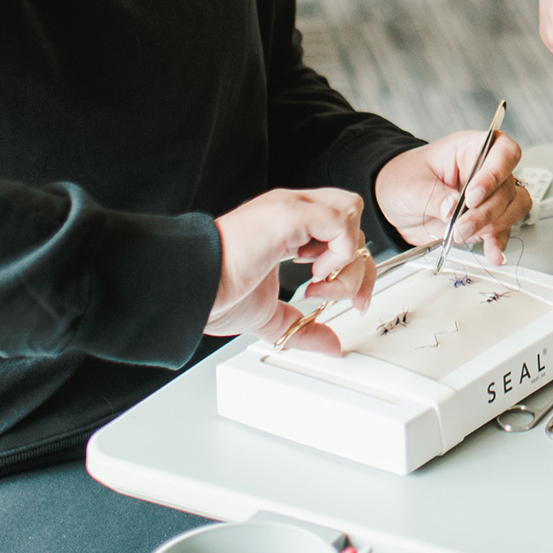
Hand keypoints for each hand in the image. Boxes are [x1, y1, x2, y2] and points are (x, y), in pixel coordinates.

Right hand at [207, 186, 372, 347]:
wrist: (193, 289)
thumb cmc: (217, 292)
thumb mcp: (271, 316)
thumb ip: (302, 327)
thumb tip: (329, 345)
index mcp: (288, 228)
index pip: (342, 230)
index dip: (355, 266)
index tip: (353, 301)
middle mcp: (293, 211)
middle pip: (354, 218)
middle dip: (360, 265)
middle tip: (347, 298)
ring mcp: (291, 207)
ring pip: (351, 215)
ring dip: (345, 258)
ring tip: (318, 284)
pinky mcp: (289, 212)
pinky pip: (340, 221)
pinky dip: (338, 253)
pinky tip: (312, 274)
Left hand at [377, 133, 531, 261]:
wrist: (397, 204)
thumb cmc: (404, 179)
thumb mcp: (411, 185)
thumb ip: (433, 196)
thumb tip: (453, 208)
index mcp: (470, 149)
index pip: (503, 151)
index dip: (495, 173)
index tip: (472, 196)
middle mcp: (486, 170)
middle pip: (507, 187)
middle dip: (486, 211)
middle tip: (460, 225)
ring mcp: (490, 195)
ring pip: (514, 207)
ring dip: (493, 226)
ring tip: (463, 234)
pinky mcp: (487, 219)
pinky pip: (504, 229)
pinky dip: (498, 243)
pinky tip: (492, 253)